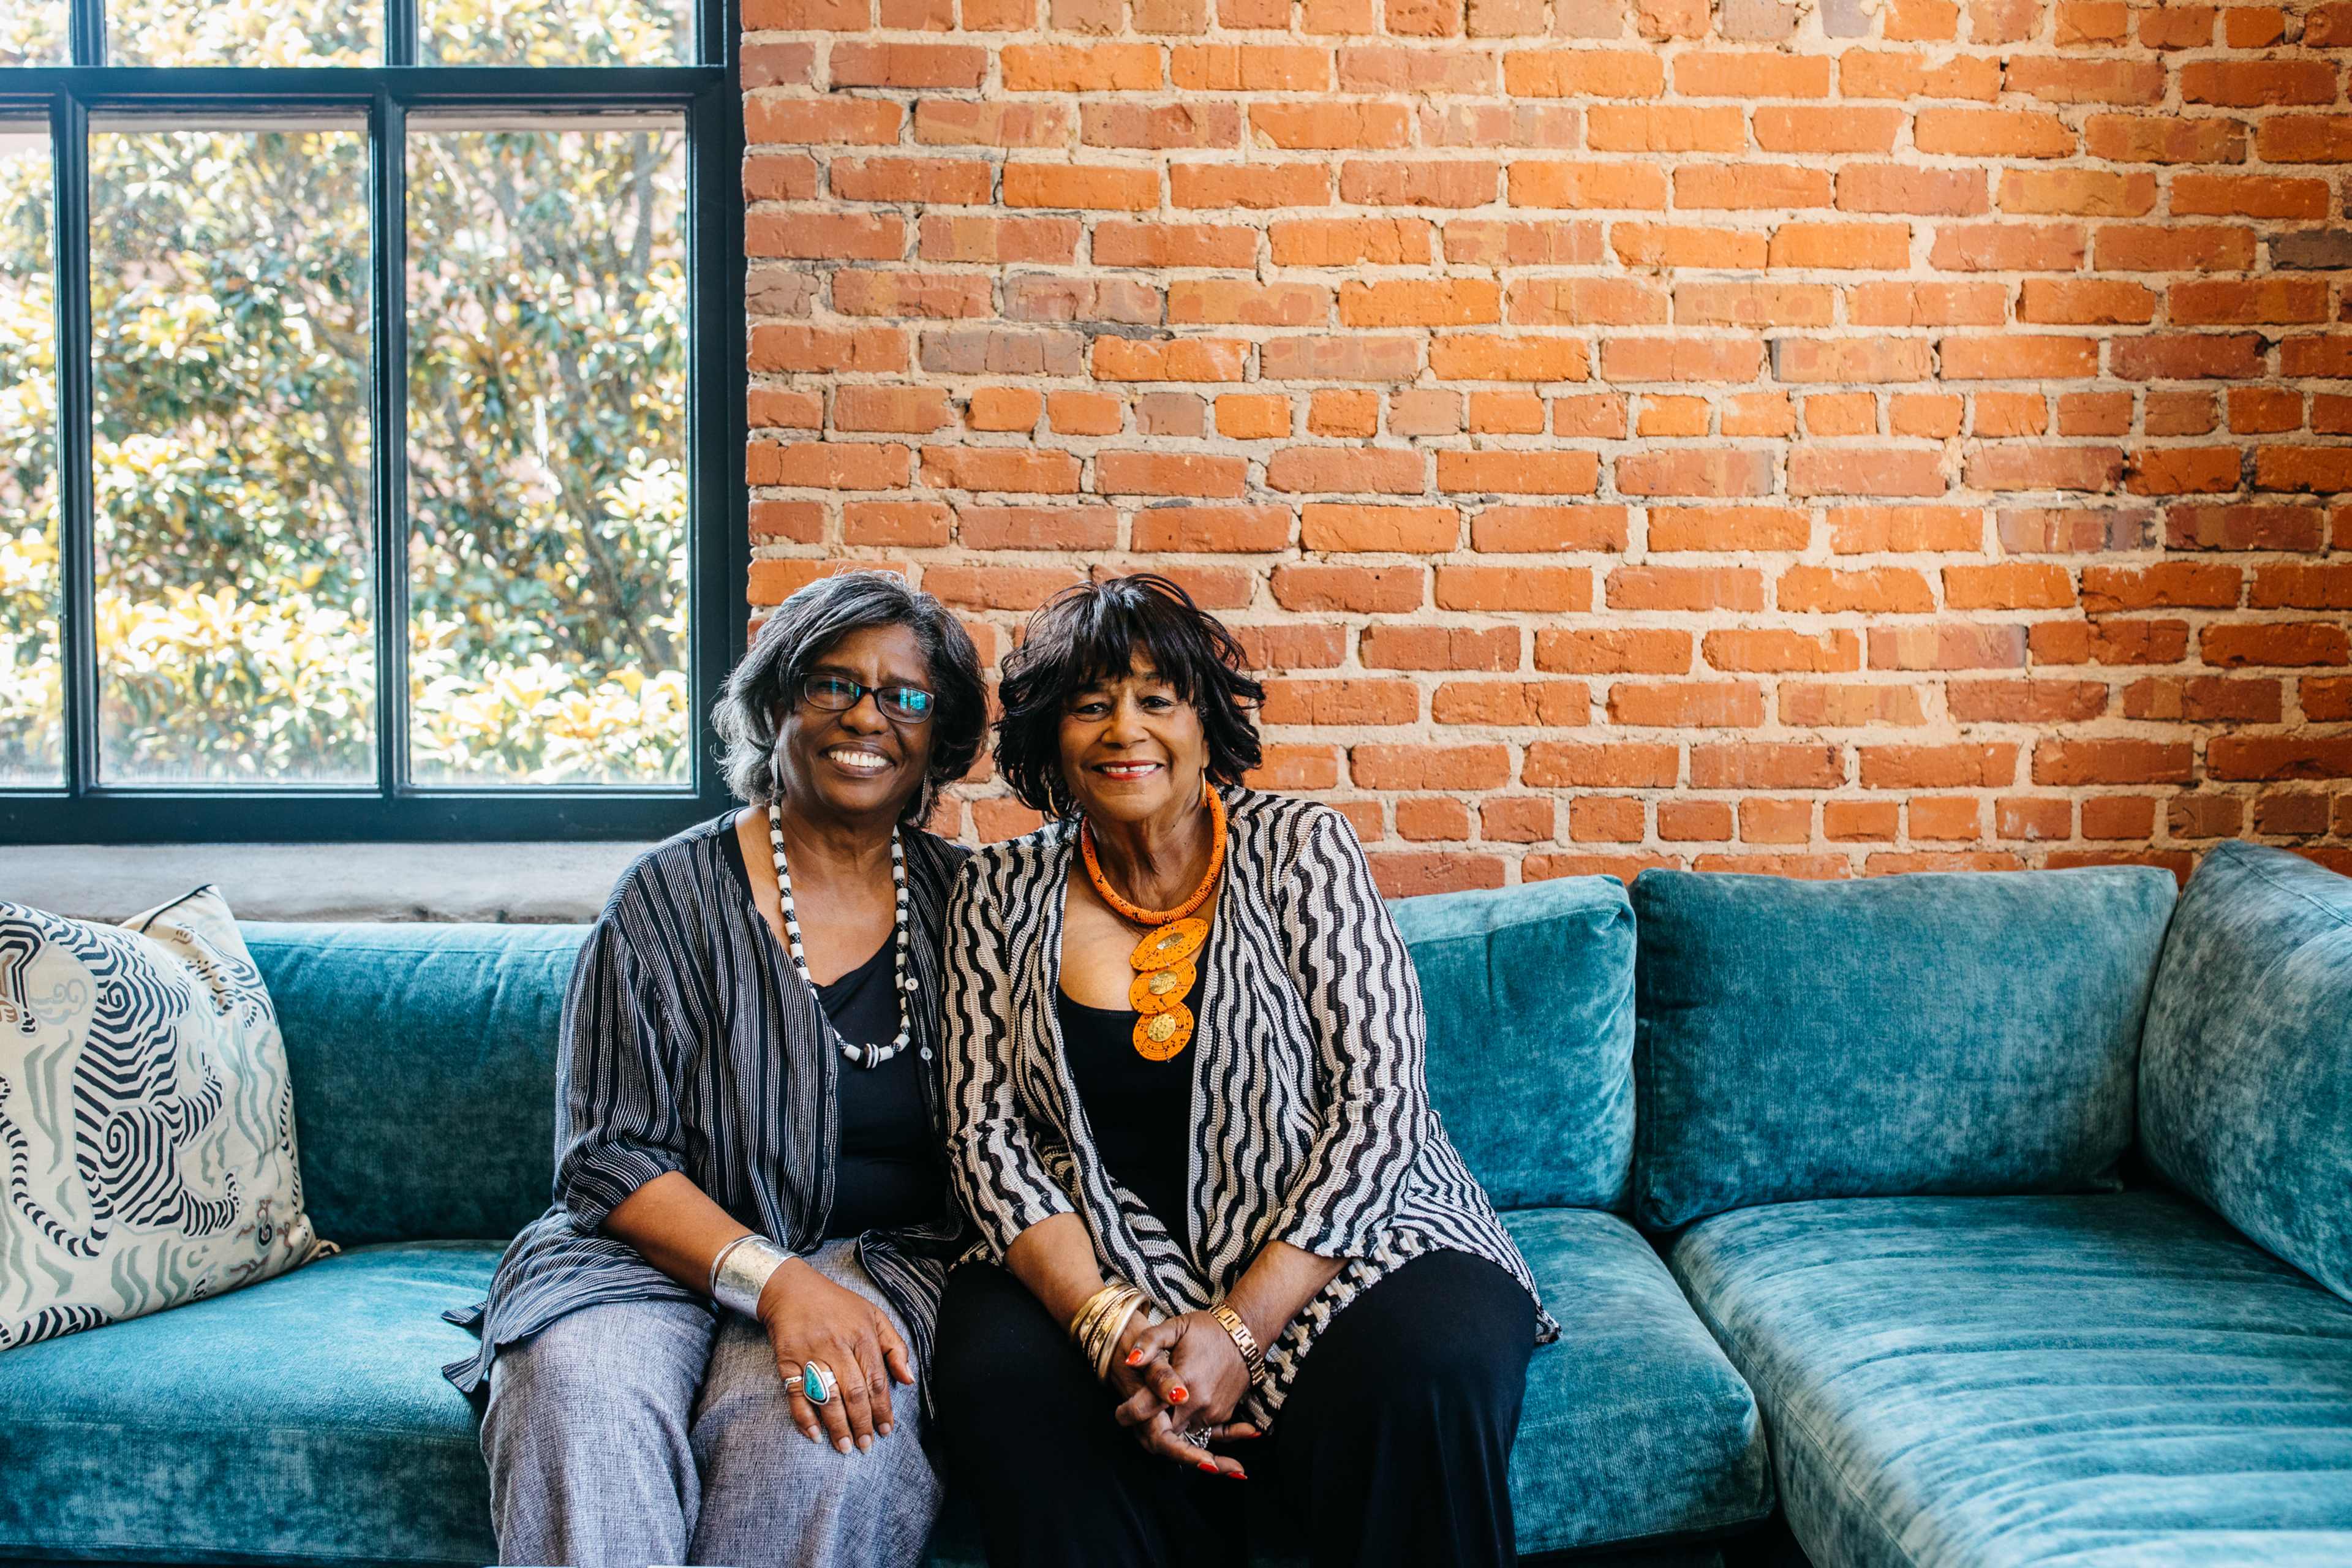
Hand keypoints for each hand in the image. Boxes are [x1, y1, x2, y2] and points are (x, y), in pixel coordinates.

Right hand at [757, 1256, 912, 1454]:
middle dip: (862, 1423)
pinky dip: (804, 1417)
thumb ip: (894, 1346)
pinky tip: (814, 1435)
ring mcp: (811, 1353)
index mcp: (862, 1334)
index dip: (883, 1409)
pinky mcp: (787, 1360)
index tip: (887, 1430)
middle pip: (854, 1392)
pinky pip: (797, 1394)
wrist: (792, 1289)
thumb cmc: (837, 1305)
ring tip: (844, 1447)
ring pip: (827, 1396)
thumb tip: (908, 1379)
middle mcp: (837, 1345)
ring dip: (837, 1426)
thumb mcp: (873, 1315)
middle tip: (866, 1446)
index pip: (876, 1380)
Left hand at [1113, 1312, 1257, 1477]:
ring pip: (1180, 1433)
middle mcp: (1199, 1403)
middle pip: (1163, 1430)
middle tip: (1135, 1418)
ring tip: (1154, 1414)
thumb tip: (1130, 1361)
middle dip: (1148, 1427)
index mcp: (1184, 1380)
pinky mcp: (1222, 1415)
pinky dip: (1185, 1425)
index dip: (1128, 1414)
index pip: (1147, 1409)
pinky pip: (1197, 1430)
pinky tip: (1177, 1412)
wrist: (1247, 1334)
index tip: (1120, 1413)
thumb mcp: (1176, 1327)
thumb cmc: (1209, 1329)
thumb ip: (1149, 1342)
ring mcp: (1212, 1412)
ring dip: (1167, 1428)